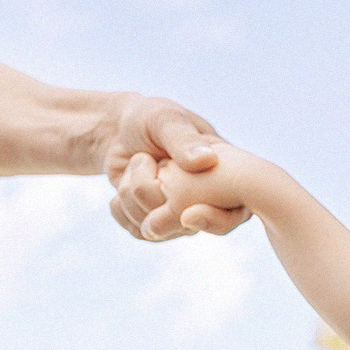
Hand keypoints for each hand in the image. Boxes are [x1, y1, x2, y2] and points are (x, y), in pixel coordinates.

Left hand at [102, 96, 250, 240]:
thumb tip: (207, 162)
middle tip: (142, 157)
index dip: (213, 220)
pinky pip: (136, 231)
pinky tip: (124, 182)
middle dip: (148, 190)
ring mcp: (181, 217)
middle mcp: (207, 202)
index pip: (232, 215)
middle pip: (183, 225)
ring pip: (154, 230)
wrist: (118, 130)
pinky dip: (120, 207)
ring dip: (130, 194)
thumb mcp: (166, 119)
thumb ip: (184, 140)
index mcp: (225, 175)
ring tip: (136, 163)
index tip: (186, 212)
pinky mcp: (155, 224)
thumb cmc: (150, 118)